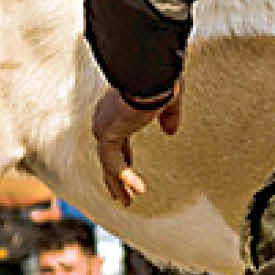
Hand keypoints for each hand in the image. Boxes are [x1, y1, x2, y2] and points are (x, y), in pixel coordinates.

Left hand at [93, 86, 182, 207]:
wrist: (150, 72)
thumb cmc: (160, 78)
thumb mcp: (168, 100)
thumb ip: (168, 116)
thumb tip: (171, 132)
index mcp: (117, 112)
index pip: (117, 142)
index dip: (123, 160)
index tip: (127, 176)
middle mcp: (105, 120)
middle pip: (109, 157)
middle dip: (115, 179)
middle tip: (121, 197)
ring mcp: (104, 127)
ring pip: (108, 164)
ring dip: (117, 185)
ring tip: (127, 202)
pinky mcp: (107, 134)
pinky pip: (115, 164)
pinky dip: (127, 178)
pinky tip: (139, 191)